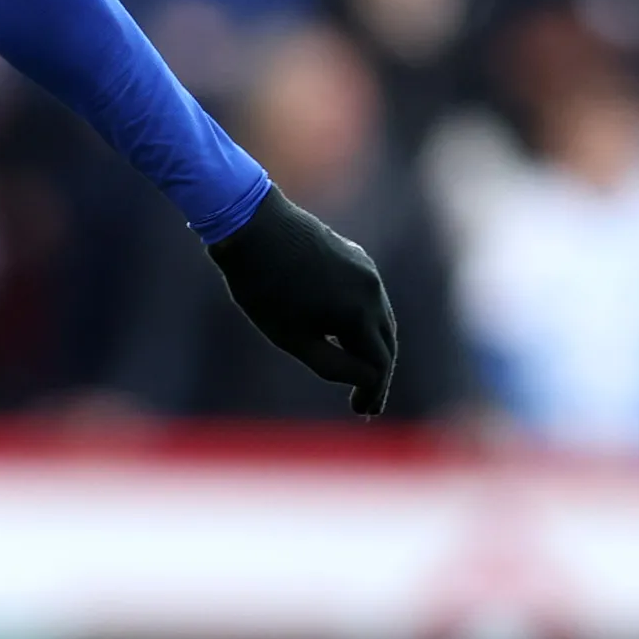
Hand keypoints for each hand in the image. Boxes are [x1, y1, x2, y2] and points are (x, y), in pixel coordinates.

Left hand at [210, 189, 400, 417]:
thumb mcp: (291, 338)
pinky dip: (365, 323)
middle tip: (365, 404)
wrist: (252, 226)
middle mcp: (372, 290)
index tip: (362, 412)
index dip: (373, 392)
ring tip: (360, 375)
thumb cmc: (263, 287)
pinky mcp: (356, 257)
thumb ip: (332, 364)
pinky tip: (350, 338)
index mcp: (358, 313)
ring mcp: (367, 270)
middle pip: (386, 342)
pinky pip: (370, 298)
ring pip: (381, 319)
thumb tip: (367, 379)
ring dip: (373, 348)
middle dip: (377, 375)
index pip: (379, 364)